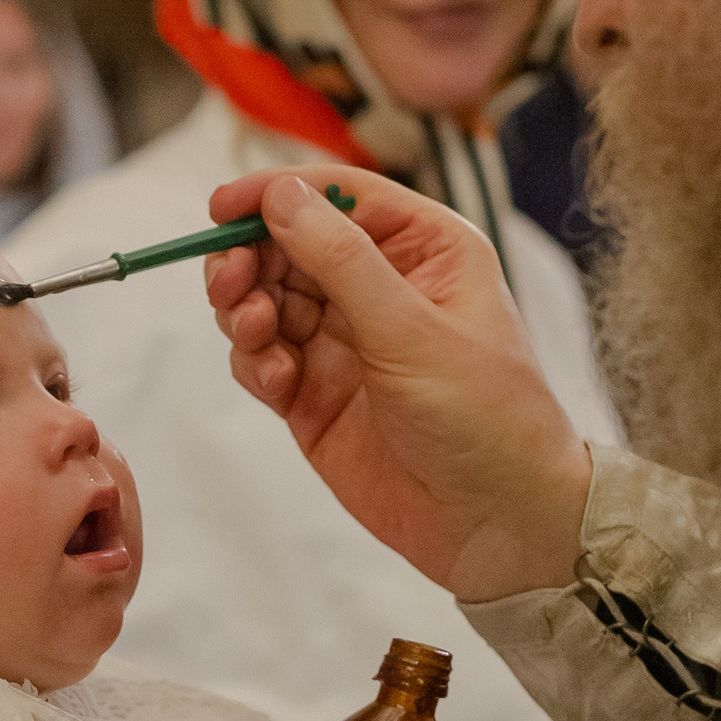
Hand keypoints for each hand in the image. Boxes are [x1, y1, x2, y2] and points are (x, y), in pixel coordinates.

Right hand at [201, 167, 591, 604]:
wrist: (497, 526)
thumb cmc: (486, 419)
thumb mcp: (413, 330)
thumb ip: (342, 260)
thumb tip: (283, 194)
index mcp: (425, 250)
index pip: (339, 195)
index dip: (277, 193)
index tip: (223, 207)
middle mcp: (381, 287)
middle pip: (289, 244)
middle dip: (251, 258)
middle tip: (231, 283)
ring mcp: (344, 342)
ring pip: (266, 299)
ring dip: (246, 310)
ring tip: (257, 335)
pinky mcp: (315, 395)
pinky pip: (263, 358)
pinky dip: (255, 363)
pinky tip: (276, 383)